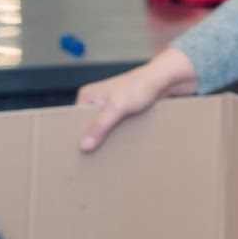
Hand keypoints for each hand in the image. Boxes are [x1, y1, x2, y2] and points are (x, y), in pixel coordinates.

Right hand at [74, 49, 197, 151]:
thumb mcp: (117, 107)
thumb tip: (84, 145)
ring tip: (107, 155)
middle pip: (89, 126)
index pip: (74, 122)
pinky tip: (120, 146)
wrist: (163, 80)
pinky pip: (114, 126)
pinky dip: (118, 135)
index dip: (78, 137)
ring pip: (103, 128)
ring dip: (107, 139)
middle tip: (94, 158)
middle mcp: (94, 101)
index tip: (80, 155)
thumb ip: (100, 125)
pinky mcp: (120, 110)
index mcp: (86, 96)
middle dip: (93, 139)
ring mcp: (108, 106)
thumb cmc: (139, 87)